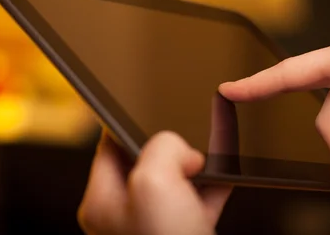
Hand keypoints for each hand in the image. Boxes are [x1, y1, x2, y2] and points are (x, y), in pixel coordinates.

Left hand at [77, 131, 231, 234]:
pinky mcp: (185, 233)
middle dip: (172, 148)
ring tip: (211, 158)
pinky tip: (226, 178)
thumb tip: (181, 151)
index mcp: (103, 201)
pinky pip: (200, 199)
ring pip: (176, 179)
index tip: (150, 107)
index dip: (132, 124)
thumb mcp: (153, 182)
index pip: (110, 145)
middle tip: (188, 143)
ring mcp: (156, 226)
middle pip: (147, 160)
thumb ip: (161, 147)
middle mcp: (126, 214)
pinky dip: (214, 187)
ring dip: (197, 166)